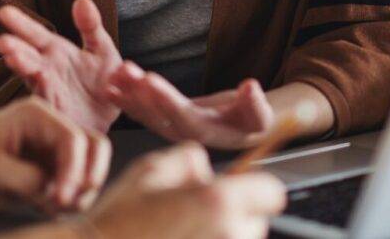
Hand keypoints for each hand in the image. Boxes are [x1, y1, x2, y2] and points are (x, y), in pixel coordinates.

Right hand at [0, 0, 123, 133]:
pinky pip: (49, 102)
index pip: (35, 34)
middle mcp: (47, 69)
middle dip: (13, 48)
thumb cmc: (103, 80)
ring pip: (33, 78)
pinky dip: (43, 93)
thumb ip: (91, 27)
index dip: (20, 23)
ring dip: (23, 69)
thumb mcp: (102, 49)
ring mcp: (50, 91)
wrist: (114, 116)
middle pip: (27, 55)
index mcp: (56, 51)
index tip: (3, 13)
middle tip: (1, 41)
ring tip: (12, 58)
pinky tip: (39, 82)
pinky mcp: (58, 112)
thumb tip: (81, 0)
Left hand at [0, 96, 110, 214]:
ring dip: (81, 191)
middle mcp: (48, 128)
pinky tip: (47, 210)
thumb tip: (60, 195)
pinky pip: (72, 185)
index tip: (61, 200)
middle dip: (88, 177)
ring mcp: (49, 150)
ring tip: (55, 210)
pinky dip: (69, 200)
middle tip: (69, 205)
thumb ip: (31, 181)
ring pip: (87, 168)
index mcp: (35, 115)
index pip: (75, 139)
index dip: (74, 172)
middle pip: (93, 147)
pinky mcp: (45, 172)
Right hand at [82, 143, 284, 238]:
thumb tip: (208, 169)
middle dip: (236, 217)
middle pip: (258, 224)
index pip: (271, 192)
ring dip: (224, 238)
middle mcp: (230, 238)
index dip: (255, 188)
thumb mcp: (150, 170)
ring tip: (183, 236)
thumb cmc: (118, 224)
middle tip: (195, 217)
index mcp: (218, 203)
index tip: (239, 190)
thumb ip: (190, 159)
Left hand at [105, 62, 273, 148]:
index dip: (165, 98)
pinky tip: (110, 86)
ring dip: (128, 93)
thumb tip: (251, 87)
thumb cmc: (252, 121)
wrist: (243, 129)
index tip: (150, 80)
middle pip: (157, 114)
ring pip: (145, 112)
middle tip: (125, 72)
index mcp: (205, 132)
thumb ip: (256, 103)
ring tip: (113, 74)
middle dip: (139, 92)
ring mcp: (171, 128)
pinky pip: (142, 110)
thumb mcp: (260, 114)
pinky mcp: (164, 120)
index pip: (181, 115)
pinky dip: (126, 98)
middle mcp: (183, 133)